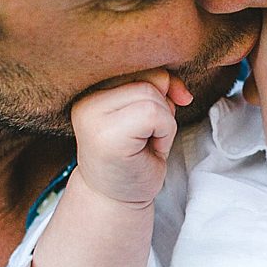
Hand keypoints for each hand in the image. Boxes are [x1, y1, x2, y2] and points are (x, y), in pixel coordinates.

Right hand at [67, 70, 191, 206]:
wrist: (117, 200)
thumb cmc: (135, 157)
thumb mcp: (148, 111)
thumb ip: (158, 87)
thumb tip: (180, 90)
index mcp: (92, 89)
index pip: (141, 66)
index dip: (162, 87)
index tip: (159, 117)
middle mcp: (86, 99)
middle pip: (149, 78)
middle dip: (163, 107)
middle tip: (147, 136)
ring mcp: (91, 116)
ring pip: (152, 96)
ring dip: (165, 122)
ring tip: (146, 143)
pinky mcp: (105, 134)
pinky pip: (154, 114)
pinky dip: (164, 132)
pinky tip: (148, 149)